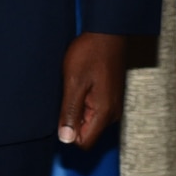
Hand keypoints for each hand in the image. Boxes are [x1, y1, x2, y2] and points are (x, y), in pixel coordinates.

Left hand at [57, 32, 127, 148]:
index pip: (83, 143)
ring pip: (89, 121)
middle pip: (87, 133)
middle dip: (73, 119)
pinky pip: (94, 111)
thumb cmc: (91, 53)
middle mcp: (112, 114)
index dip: (68, 132)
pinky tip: (81, 84)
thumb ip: (70, 112)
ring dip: (78, 109)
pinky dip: (84, 102)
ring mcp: (113, 106)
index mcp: (104, 113)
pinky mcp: (110, 98)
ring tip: (76, 86)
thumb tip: (66, 139)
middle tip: (69, 94)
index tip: (62, 111)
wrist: (107, 32)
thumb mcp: (74, 82)